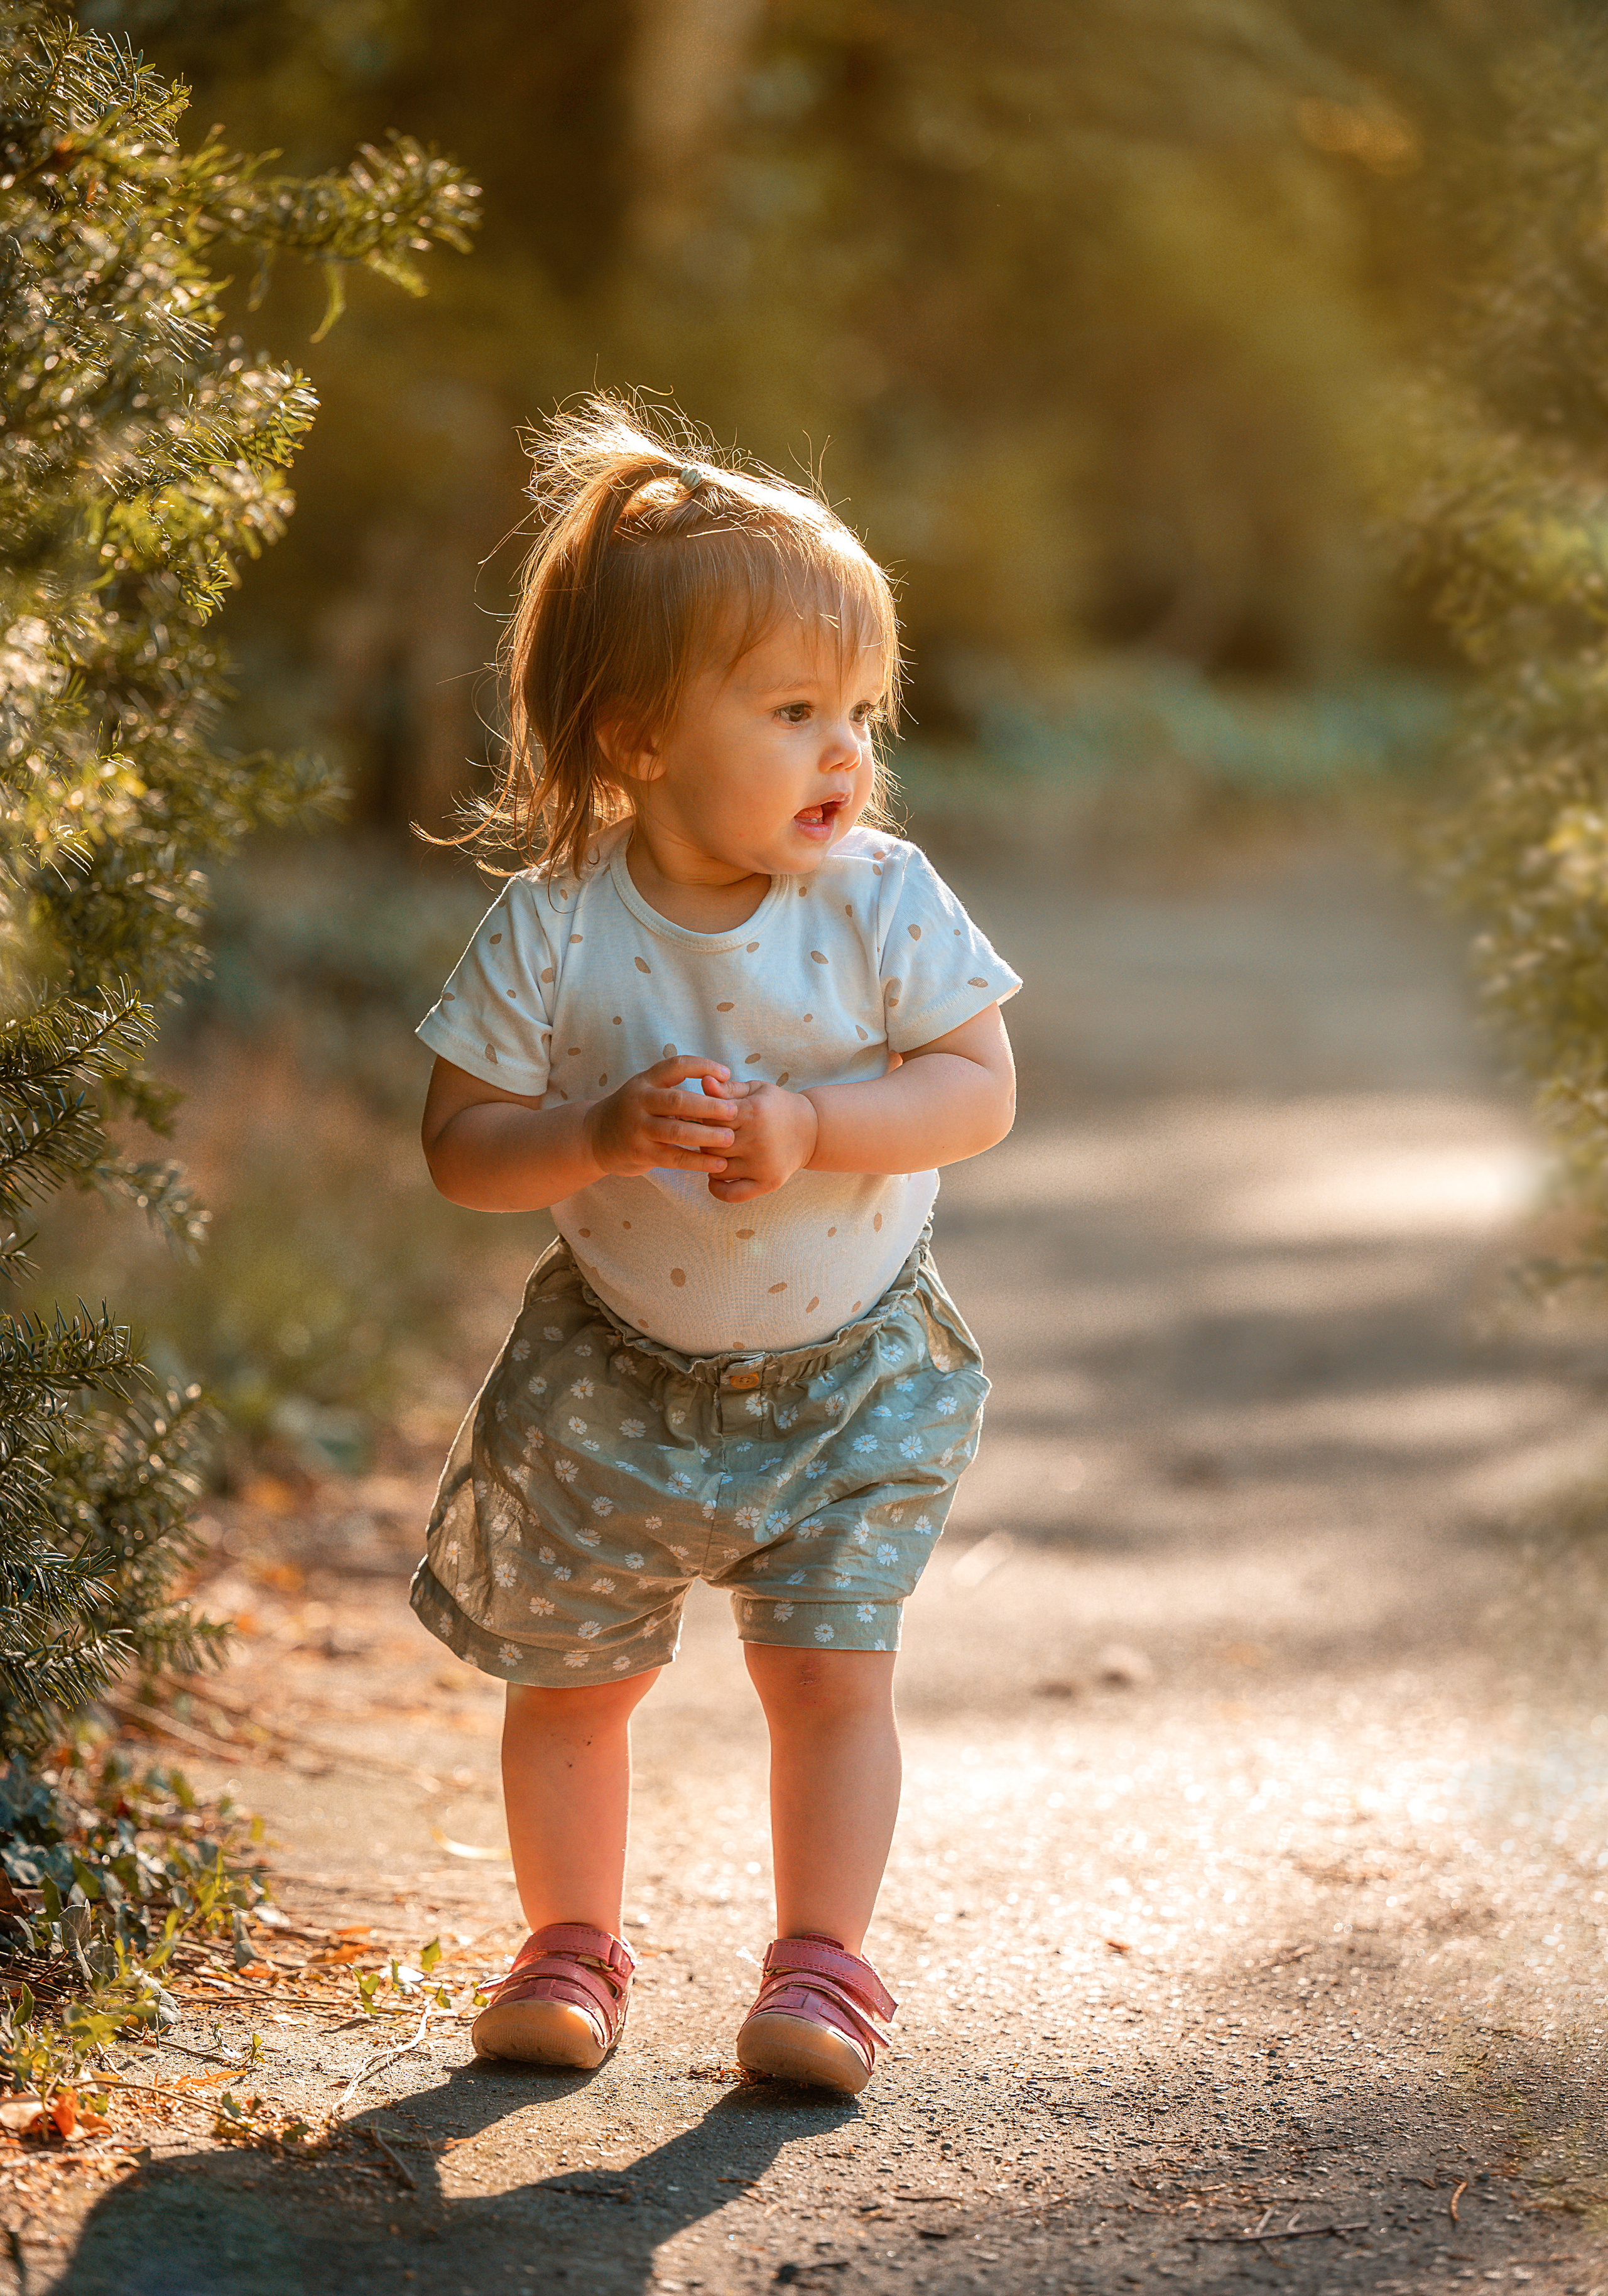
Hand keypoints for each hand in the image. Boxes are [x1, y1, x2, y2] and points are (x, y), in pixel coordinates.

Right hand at [584, 1055, 737, 1176]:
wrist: (595, 1137)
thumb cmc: (633, 1112)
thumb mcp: (647, 1092)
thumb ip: (674, 1089)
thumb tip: (721, 1086)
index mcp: (645, 1081)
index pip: (675, 1066)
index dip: (703, 1067)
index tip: (727, 1074)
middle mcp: (639, 1101)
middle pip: (677, 1100)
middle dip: (709, 1106)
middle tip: (734, 1112)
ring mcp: (637, 1128)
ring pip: (676, 1131)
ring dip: (706, 1135)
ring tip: (730, 1139)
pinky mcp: (639, 1152)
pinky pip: (673, 1158)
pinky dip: (698, 1161)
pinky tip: (718, 1164)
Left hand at [704, 1077, 818, 1202]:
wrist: (812, 1130)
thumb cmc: (776, 1107)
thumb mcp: (755, 1091)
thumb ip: (727, 1088)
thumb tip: (703, 1082)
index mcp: (753, 1111)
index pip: (709, 1118)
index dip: (703, 1119)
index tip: (707, 1120)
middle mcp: (757, 1139)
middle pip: (710, 1145)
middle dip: (705, 1142)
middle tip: (710, 1138)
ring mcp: (763, 1164)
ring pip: (716, 1168)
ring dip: (710, 1163)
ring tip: (717, 1154)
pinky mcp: (768, 1183)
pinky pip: (732, 1194)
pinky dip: (717, 1189)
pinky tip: (715, 1179)